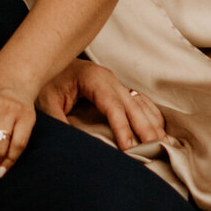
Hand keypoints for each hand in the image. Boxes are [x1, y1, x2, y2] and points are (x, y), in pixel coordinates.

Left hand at [36, 57, 166, 150]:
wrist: (48, 59)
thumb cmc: (48, 80)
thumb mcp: (45, 100)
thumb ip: (57, 119)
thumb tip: (71, 142)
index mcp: (93, 78)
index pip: (112, 106)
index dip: (122, 128)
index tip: (129, 149)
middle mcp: (109, 79)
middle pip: (132, 106)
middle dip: (145, 129)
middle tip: (156, 151)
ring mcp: (116, 83)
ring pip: (140, 104)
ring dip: (152, 124)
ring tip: (164, 146)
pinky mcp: (118, 89)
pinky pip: (140, 101)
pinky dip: (151, 116)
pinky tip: (159, 131)